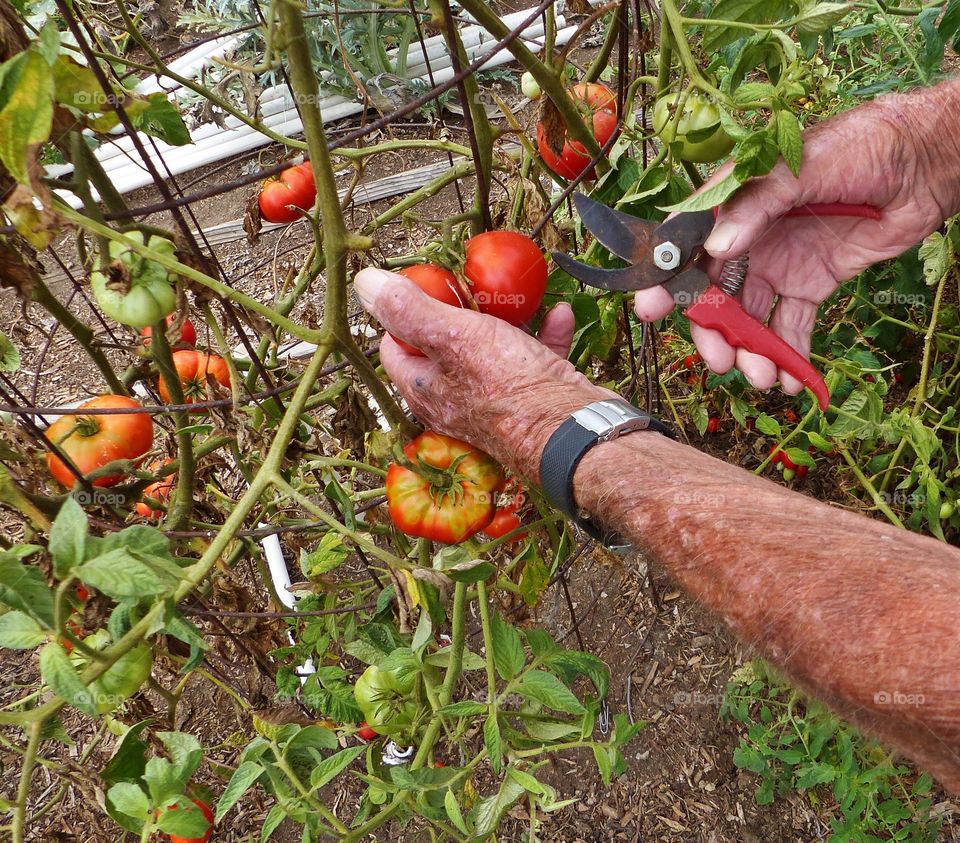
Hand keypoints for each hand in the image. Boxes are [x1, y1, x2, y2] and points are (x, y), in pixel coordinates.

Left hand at [354, 268, 610, 478]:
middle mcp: (455, 399)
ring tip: (518, 293)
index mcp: (425, 388)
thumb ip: (408, 310)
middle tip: (473, 284)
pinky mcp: (533, 400)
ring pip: (493, 350)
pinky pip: (534, 359)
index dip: (404, 313)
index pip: (395, 347)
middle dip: (461, 310)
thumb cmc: (509, 389)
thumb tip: (365, 284)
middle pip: (445, 345)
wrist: (573, 431)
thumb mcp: (452, 337)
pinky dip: (544, 335)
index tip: (426, 286)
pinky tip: (556, 314)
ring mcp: (495, 402)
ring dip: (507, 318)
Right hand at [635, 81, 959, 394]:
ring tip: (763, 377)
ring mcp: (779, 263)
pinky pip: (791, 325)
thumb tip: (718, 247)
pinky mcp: (812, 283)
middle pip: (715, 293)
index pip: (689, 245)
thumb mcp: (801, 167)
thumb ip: (757, 204)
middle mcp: (750, 238)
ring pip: (750, 317)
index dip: (668, 278)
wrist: (927, 161)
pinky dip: (788, 353)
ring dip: (750, 351)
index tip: (652, 310)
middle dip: (713, 331)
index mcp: (736, 204)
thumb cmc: (861, 145)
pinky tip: (789, 379)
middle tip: (719, 361)